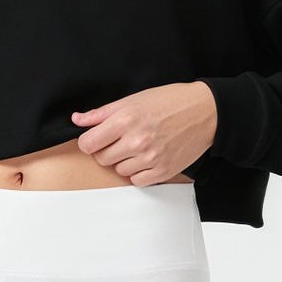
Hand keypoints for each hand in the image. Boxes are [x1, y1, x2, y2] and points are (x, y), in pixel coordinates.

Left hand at [70, 81, 216, 183]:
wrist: (205, 112)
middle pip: (102, 159)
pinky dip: (139, 171)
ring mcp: (150, 159)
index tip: (97, 138)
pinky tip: (148, 157)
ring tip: (139, 146)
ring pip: (119, 171)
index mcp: (125, 120)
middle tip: (122, 139)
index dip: (90, 141)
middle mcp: (136, 141)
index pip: (88, 144)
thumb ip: (101, 113)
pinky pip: (137, 180)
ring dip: (124, 161)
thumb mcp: (133, 100)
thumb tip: (77, 120)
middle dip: (107, 149)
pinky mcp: (163, 171)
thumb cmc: (169, 102)